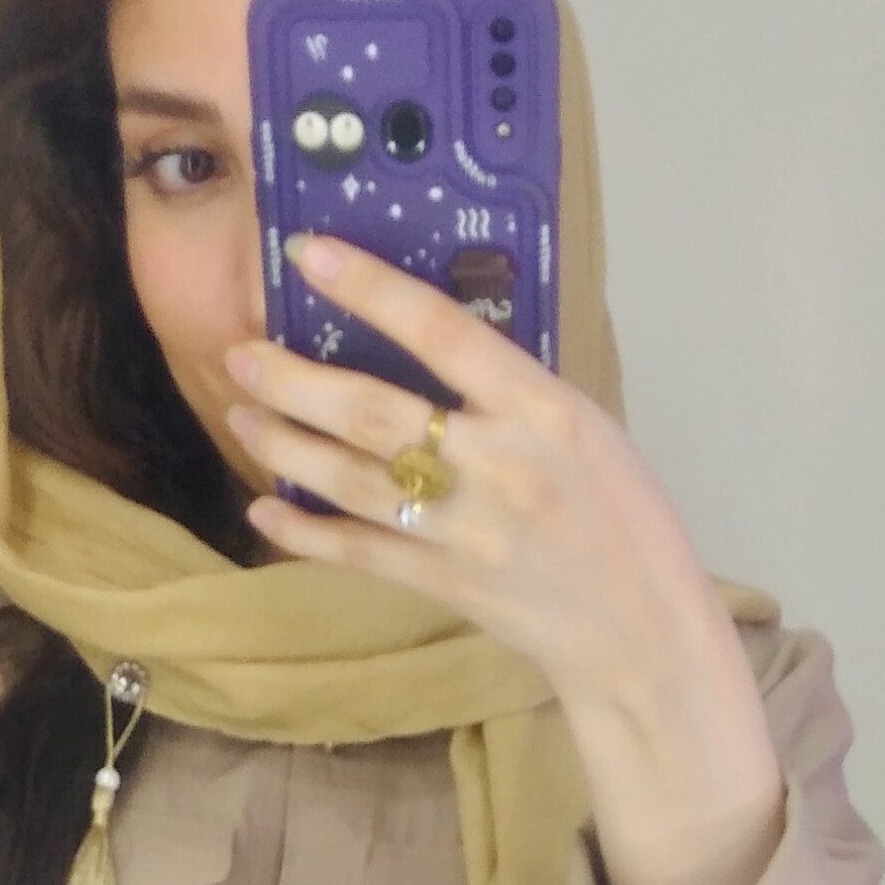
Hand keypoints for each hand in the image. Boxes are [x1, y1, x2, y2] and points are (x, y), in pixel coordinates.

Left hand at [226, 238, 784, 884]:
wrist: (642, 630)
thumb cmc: (623, 517)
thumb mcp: (585, 428)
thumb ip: (510, 392)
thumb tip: (426, 346)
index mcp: (542, 410)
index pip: (442, 333)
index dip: (371, 289)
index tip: (312, 254)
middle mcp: (498, 467)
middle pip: (375, 415)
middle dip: (297, 382)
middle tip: (243, 354)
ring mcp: (467, 533)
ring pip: (354, 483)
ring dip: (287, 446)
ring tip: (241, 413)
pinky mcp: (446, 586)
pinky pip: (360, 553)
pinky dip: (307, 532)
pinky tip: (264, 508)